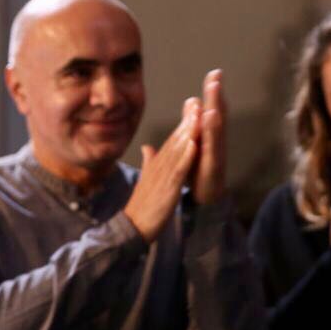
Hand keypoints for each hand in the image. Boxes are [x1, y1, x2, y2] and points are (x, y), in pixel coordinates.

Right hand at [124, 97, 200, 241]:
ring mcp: (163, 176)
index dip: (183, 123)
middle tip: (196, 102)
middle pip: (175, 140)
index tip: (192, 107)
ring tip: (198, 116)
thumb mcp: (145, 178)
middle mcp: (159, 166)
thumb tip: (147, 146)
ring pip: (177, 151)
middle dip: (187, 121)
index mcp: (157, 164)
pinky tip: (194, 144)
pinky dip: (186, 157)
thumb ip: (148, 161)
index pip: (172, 140)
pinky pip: (178, 170)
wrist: (133, 226)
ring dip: (188, 133)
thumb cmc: (142, 205)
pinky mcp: (167, 189)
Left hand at [191, 69, 225, 204]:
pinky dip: (212, 134)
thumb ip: (193, 122)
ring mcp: (217, 153)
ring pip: (217, 129)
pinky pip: (213, 148)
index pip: (211, 109)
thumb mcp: (194, 142)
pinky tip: (211, 120)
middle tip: (216, 75)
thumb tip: (193, 101)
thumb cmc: (200, 170)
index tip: (214, 73)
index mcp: (209, 135)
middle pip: (217, 113)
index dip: (213, 92)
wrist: (205, 197)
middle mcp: (216, 141)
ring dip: (216, 109)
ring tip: (214, 92)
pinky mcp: (214, 166)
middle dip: (216, 95)